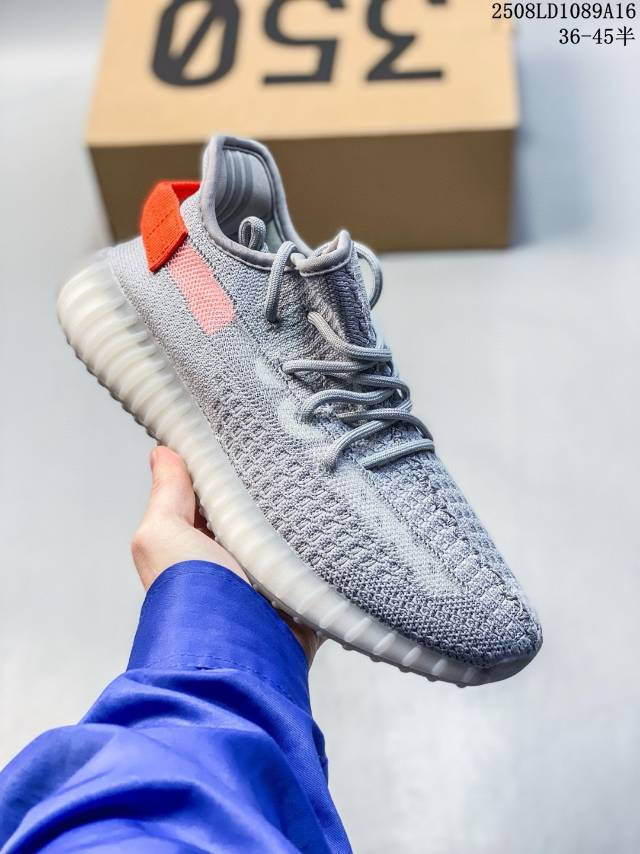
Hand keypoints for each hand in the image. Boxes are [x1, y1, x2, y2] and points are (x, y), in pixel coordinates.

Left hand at [131, 446, 321, 663]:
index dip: (225, 473)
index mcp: (196, 548)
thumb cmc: (191, 593)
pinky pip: (321, 570)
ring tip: (322, 486)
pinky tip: (340, 528)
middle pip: (255, 519)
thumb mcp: (162, 535)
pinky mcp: (301, 601)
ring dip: (303, 524)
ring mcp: (268, 585)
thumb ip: (166, 495)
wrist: (235, 654)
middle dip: (271, 495)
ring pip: (290, 542)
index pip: (213, 501)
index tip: (248, 442)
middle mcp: (232, 566)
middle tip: (293, 458)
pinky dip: (329, 556)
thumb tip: (162, 454)